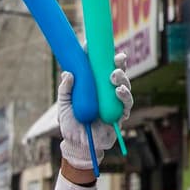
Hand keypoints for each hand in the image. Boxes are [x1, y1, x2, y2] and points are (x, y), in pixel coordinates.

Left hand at [59, 51, 133, 169]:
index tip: (93, 45)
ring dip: (122, 77)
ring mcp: (115, 102)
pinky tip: (119, 90)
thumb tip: (68, 72)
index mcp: (94, 87)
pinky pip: (127, 102)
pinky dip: (124, 95)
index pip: (98, 68)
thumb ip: (65, 91)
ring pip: (124, 85)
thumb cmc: (71, 125)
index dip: (97, 56)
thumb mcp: (63, 106)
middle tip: (115, 58)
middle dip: (117, 63)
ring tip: (114, 75)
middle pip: (116, 73)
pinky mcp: (120, 114)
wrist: (77, 145)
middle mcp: (106, 92)